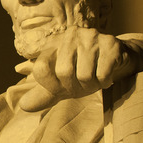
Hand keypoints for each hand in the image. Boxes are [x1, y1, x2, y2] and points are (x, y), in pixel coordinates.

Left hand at [17, 27, 142, 111]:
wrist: (118, 61)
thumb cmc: (85, 72)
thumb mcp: (62, 85)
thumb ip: (43, 94)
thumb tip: (23, 106)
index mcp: (54, 44)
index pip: (40, 69)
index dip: (51, 85)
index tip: (62, 87)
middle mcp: (70, 36)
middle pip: (63, 72)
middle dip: (74, 86)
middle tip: (83, 84)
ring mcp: (91, 37)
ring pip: (84, 75)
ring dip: (91, 84)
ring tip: (95, 78)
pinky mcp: (111, 44)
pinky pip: (102, 73)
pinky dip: (105, 81)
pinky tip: (106, 76)